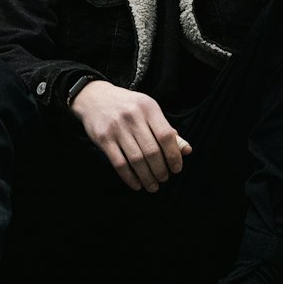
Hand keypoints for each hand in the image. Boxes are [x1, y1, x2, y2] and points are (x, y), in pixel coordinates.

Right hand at [69, 81, 191, 191]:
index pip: (166, 136)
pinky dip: (129, 177)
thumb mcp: (149, 111)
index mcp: (149, 108)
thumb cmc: (128, 107)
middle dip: (160, 170)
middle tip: (164, 179)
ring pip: (136, 160)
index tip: (176, 168)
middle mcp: (133, 116)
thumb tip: (187, 150)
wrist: (94, 97)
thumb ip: (168, 130)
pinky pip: (119, 163)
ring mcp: (116, 127)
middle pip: (152, 151)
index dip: (174, 156)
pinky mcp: (103, 138)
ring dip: (147, 177)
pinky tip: (136, 184)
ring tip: (152, 186)